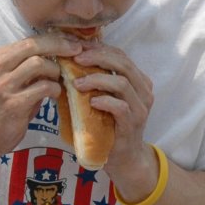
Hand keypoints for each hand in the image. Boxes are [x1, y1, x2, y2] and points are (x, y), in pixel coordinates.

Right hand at [0, 33, 81, 155]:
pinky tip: (54, 95)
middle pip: (33, 46)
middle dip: (59, 45)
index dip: (54, 39)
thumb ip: (27, 65)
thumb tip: (60, 52)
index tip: (72, 42)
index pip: (28, 40)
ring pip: (38, 63)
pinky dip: (54, 89)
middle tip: (76, 50)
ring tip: (58, 80)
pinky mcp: (13, 103)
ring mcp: (3, 86)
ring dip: (55, 71)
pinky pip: (43, 87)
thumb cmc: (4, 105)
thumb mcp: (11, 79)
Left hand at [63, 39, 155, 179]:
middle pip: (123, 63)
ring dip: (96, 79)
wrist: (122, 158)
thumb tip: (61, 62)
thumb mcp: (99, 98)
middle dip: (96, 57)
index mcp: (136, 80)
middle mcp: (143, 90)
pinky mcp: (133, 124)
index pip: (119, 54)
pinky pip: (121, 107)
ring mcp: (140, 108)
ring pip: (122, 83)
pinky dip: (104, 101)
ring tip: (76, 83)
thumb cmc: (107, 124)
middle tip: (74, 59)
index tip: (75, 46)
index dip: (97, 47)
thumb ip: (90, 81)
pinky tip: (90, 102)